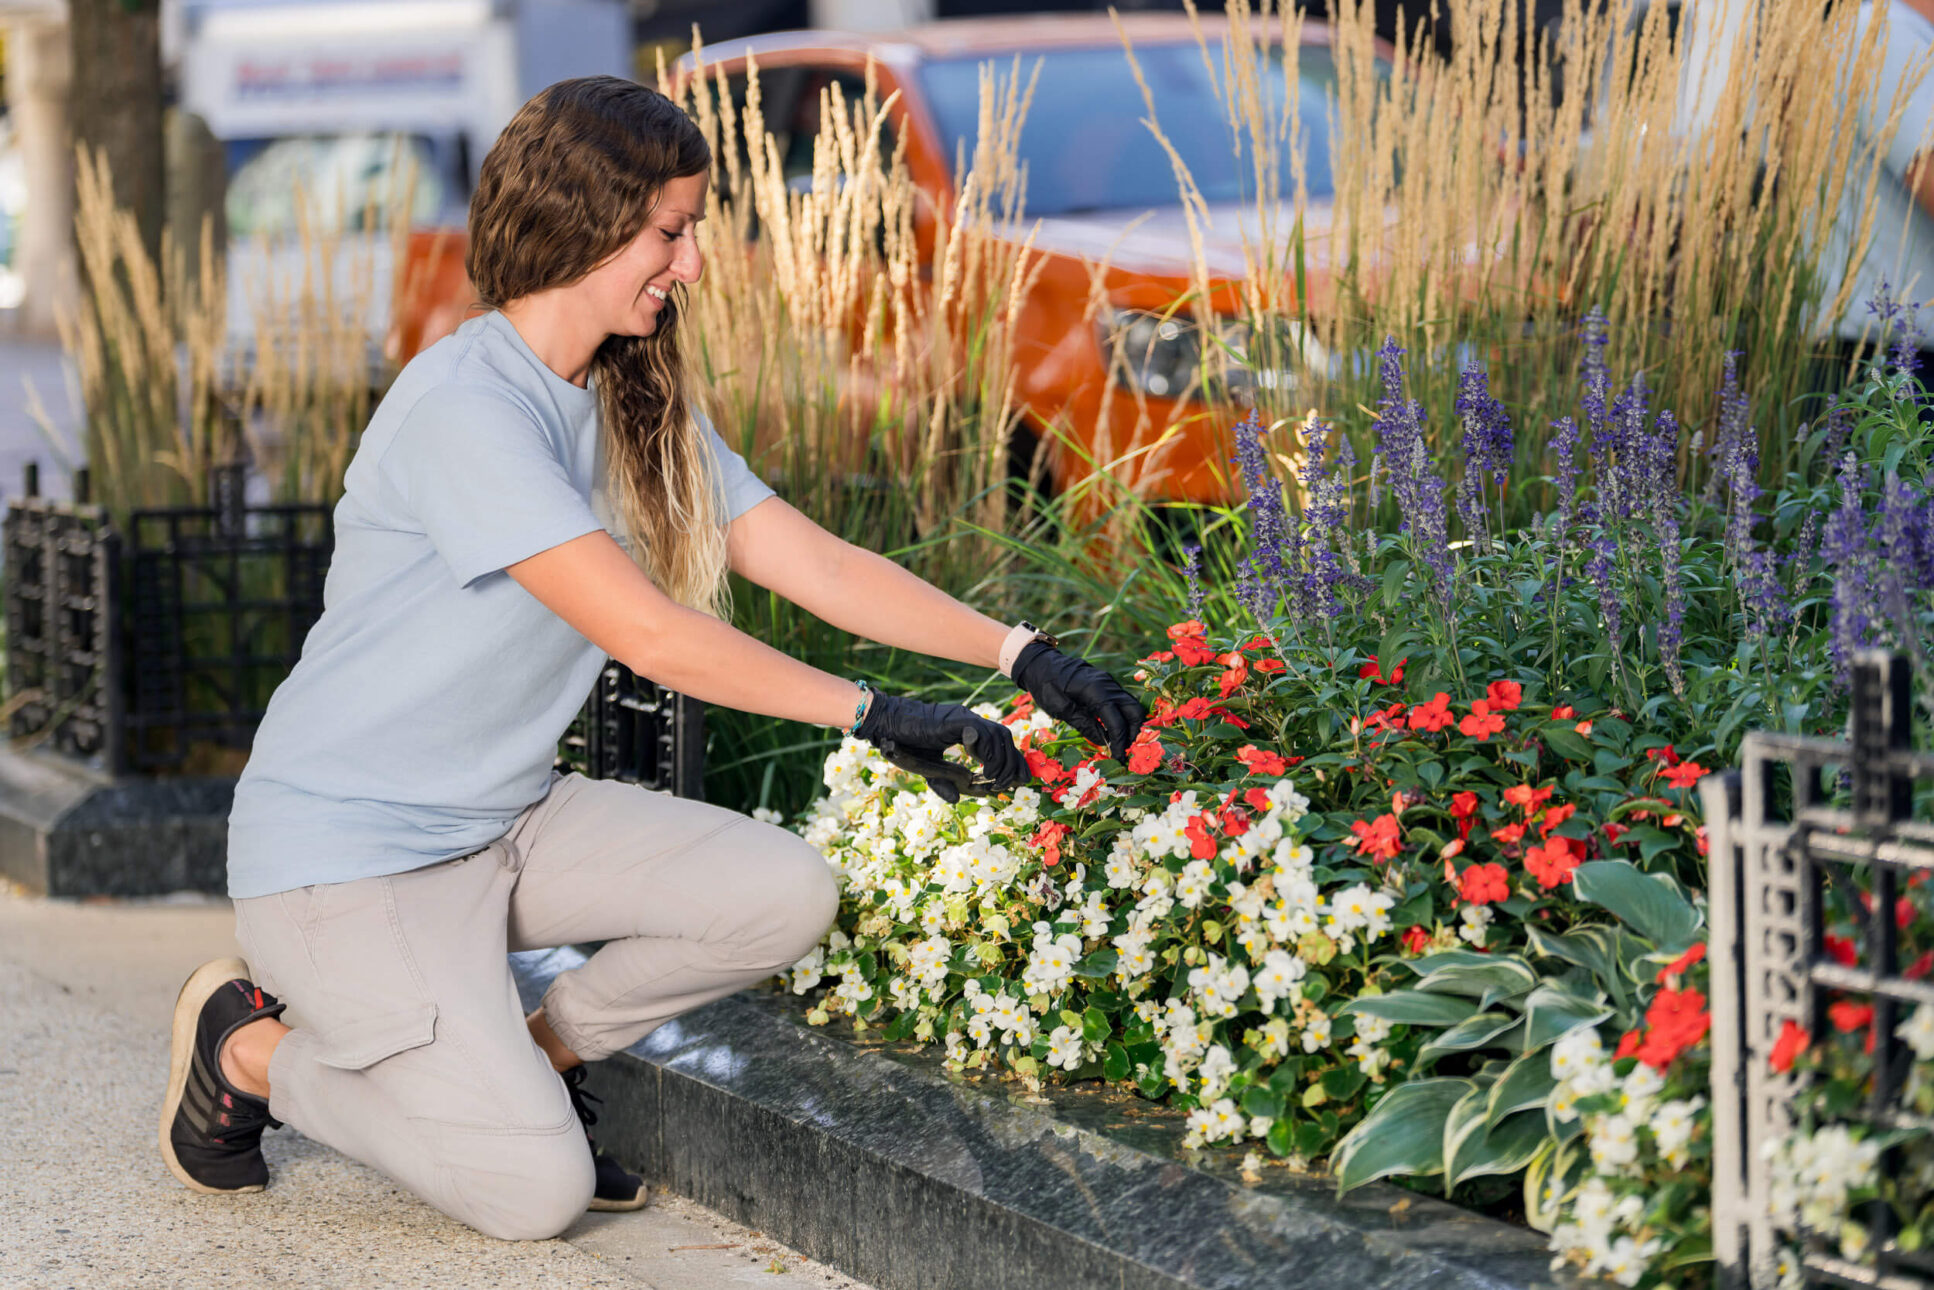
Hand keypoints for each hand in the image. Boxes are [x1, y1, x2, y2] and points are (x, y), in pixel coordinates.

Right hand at [852, 691, 1026, 803]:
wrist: (888, 724)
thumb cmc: (904, 742)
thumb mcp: (929, 768)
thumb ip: (943, 782)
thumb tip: (957, 801)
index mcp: (967, 729)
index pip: (1001, 741)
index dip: (1013, 760)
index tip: (1018, 781)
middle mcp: (970, 721)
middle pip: (1005, 737)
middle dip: (1012, 763)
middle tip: (1004, 785)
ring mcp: (964, 718)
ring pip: (999, 735)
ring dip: (1000, 760)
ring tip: (992, 778)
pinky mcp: (955, 720)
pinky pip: (980, 732)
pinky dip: (986, 751)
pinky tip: (979, 765)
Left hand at [1011, 641, 1147, 762]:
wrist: (1040, 662)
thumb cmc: (1046, 684)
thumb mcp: (1060, 708)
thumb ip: (1083, 724)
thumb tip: (1103, 742)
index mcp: (1096, 690)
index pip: (1117, 720)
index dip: (1120, 741)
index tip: (1118, 758)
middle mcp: (1108, 685)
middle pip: (1135, 711)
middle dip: (1132, 733)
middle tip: (1121, 750)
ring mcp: (1110, 683)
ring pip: (1132, 706)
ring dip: (1129, 726)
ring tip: (1117, 743)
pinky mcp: (1107, 685)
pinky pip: (1122, 702)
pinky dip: (1122, 718)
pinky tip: (1111, 730)